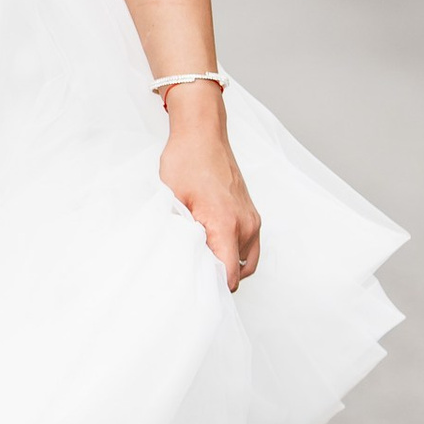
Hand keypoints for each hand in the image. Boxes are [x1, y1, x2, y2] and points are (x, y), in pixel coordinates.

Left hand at [160, 99, 259, 291]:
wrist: (203, 135)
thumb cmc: (186, 162)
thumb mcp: (172, 200)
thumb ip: (178, 234)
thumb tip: (176, 260)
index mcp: (225, 224)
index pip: (230, 275)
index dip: (212, 287)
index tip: (194, 287)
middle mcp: (245, 225)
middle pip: (239, 273)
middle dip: (218, 277)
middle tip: (193, 272)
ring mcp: (252, 219)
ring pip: (246, 262)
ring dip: (228, 265)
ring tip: (202, 258)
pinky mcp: (252, 214)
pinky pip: (249, 246)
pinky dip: (235, 252)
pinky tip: (212, 245)